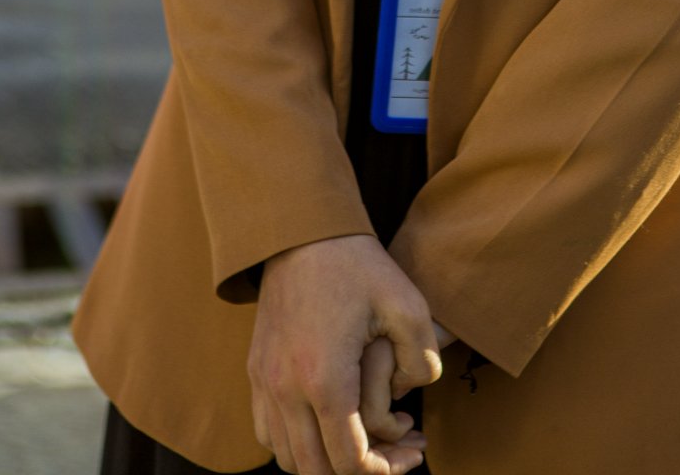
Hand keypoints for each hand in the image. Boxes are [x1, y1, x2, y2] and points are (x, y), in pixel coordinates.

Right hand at [249, 234, 440, 473]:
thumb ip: (424, 359)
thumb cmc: (357, 263)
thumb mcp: (408, 303)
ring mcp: (265, 381)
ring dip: (325, 462)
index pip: (349, 461)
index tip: (413, 452)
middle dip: (360, 472)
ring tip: (364, 440)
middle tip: (396, 452)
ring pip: (288, 458)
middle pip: (316, 470)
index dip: (385, 470)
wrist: (302, 228)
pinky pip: (269, 432)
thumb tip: (417, 394)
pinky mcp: (256, 370)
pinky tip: (329, 422)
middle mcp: (286, 389)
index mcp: (325, 378)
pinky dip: (297, 443)